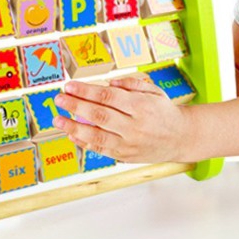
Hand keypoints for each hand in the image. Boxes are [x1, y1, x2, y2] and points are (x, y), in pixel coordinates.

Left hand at [53, 77, 192, 163]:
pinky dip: (84, 142)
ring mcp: (129, 143)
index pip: (108, 96)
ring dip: (74, 127)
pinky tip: (72, 134)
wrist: (181, 137)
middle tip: (59, 99)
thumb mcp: (153, 90)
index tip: (70, 86)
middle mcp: (134, 126)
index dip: (86, 91)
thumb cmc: (164, 111)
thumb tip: (107, 82)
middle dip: (75, 106)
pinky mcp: (126, 156)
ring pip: (97, 135)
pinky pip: (101, 149)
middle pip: (99, 115)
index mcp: (141, 106)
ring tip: (58, 120)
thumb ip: (131, 84)